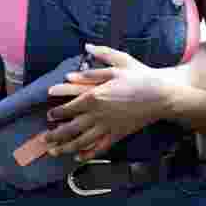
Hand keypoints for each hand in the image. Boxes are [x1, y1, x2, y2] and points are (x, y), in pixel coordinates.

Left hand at [44, 44, 174, 161]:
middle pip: (71, 128)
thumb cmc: (140, 77)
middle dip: (55, 135)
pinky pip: (100, 147)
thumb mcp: (119, 63)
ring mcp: (108, 126)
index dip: (57, 112)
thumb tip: (85, 49)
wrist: (161, 94)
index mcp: (95, 95)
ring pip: (82, 140)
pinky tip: (79, 156)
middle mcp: (98, 114)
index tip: (49, 116)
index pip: (70, 107)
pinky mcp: (118, 134)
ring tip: (55, 152)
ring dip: (66, 147)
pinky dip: (88, 153)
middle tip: (43, 140)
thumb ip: (99, 59)